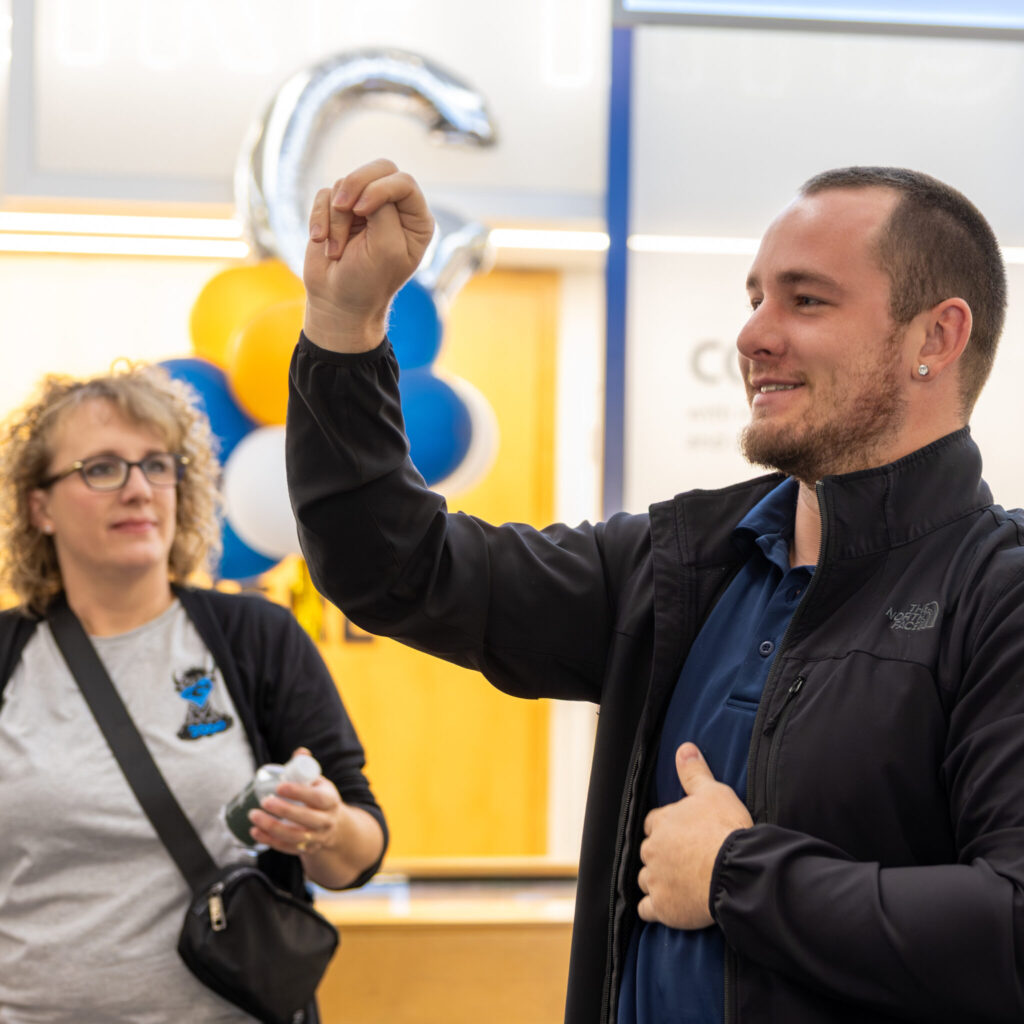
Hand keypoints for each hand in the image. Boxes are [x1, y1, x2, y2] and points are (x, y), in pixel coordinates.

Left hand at [248, 747, 340, 855]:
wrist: (334, 826)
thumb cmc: (320, 798)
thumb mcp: (319, 782)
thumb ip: (307, 767)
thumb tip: (300, 751)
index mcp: (330, 801)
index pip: (316, 797)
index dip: (298, 792)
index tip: (279, 786)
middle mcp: (326, 821)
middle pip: (306, 819)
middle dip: (284, 810)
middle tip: (264, 801)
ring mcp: (316, 838)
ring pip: (294, 836)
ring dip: (272, 827)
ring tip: (254, 815)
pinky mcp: (306, 849)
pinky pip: (286, 848)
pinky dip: (269, 841)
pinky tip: (254, 832)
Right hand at [304, 158, 434, 351]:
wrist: (337, 303)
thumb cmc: (368, 282)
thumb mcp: (386, 247)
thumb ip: (382, 207)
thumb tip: (361, 185)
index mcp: (416, 220)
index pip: (404, 182)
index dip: (380, 188)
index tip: (362, 211)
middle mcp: (394, 209)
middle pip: (379, 168)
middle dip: (356, 186)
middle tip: (343, 207)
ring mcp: (365, 208)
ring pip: (346, 185)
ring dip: (336, 219)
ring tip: (338, 250)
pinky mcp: (338, 210)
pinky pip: (325, 195)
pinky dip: (320, 219)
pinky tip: (321, 242)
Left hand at [637, 742, 752, 928]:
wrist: (735, 870)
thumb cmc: (725, 829)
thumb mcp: (713, 792)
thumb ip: (694, 772)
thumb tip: (684, 748)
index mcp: (661, 821)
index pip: (653, 823)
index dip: (665, 829)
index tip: (679, 835)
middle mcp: (652, 849)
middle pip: (648, 852)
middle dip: (660, 856)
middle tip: (683, 861)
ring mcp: (654, 879)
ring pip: (645, 879)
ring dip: (656, 881)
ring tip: (676, 884)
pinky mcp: (661, 907)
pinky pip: (646, 910)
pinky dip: (654, 909)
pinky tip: (666, 908)